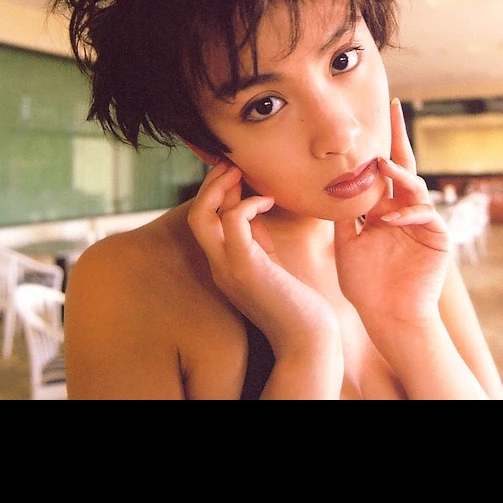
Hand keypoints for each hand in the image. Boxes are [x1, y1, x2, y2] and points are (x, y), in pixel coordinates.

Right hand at [187, 162, 339, 359]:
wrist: (307, 339)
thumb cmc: (296, 302)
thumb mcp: (269, 262)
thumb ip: (256, 238)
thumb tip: (254, 206)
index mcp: (223, 264)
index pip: (205, 220)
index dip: (216, 192)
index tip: (234, 171)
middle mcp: (218, 265)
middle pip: (196, 214)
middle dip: (211, 184)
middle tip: (232, 163)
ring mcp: (227, 268)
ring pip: (202, 216)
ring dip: (220, 187)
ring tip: (240, 171)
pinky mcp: (245, 268)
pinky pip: (232, 222)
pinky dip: (246, 204)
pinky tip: (267, 200)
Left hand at [334, 99, 450, 334]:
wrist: (389, 317)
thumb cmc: (366, 286)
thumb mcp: (347, 245)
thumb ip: (344, 215)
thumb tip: (331, 184)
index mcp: (382, 210)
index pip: (379, 173)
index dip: (375, 148)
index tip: (368, 120)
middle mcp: (403, 210)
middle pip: (402, 166)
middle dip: (397, 136)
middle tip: (392, 108)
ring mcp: (422, 222)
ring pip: (414, 186)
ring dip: (399, 174)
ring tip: (383, 165)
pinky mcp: (438, 237)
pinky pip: (425, 215)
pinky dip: (410, 213)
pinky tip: (392, 218)